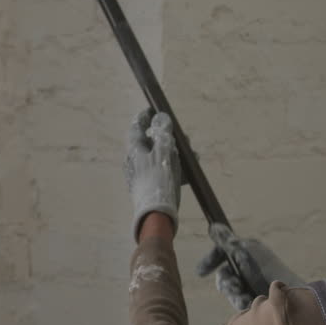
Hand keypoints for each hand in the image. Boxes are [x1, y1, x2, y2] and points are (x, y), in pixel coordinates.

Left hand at [124, 109, 180, 241]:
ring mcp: (142, 174)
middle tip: (181, 136)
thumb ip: (163, 133)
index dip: (144, 117)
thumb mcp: (164, 152)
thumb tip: (161, 117)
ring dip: (175, 152)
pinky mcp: (151, 185)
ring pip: (159, 156)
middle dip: (167, 137)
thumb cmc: (159, 179)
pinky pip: (163, 170)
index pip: (136, 127)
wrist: (157, 213)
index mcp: (134, 150)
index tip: (153, 110)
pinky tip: (188, 171)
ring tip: (191, 154)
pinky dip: (175, 167)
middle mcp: (135, 160)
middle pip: (150, 141)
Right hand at [196, 224, 304, 309]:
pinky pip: (237, 300)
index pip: (222, 252)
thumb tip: (213, 225)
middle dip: (226, 282)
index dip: (210, 260)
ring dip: (234, 293)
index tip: (200, 273)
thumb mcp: (244, 253)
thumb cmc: (268, 273)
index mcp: (247, 251)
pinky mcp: (254, 297)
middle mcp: (249, 265)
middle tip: (235, 287)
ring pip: (229, 289)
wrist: (289, 299)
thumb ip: (226, 241)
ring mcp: (252, 282)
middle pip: (223, 274)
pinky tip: (249, 303)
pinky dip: (241, 301)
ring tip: (244, 297)